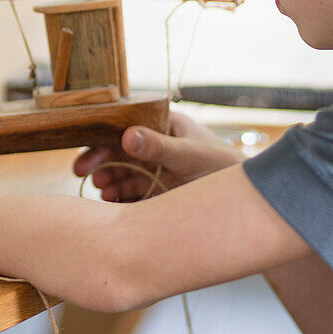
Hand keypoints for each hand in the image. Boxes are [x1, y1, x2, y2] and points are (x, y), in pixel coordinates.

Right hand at [73, 112, 243, 201]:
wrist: (247, 199)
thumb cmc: (222, 165)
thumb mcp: (189, 154)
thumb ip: (159, 146)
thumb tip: (127, 136)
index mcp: (160, 126)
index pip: (122, 130)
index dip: (100, 143)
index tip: (85, 160)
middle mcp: (153, 146)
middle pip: (116, 154)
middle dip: (100, 166)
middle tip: (87, 179)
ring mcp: (153, 169)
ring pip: (121, 176)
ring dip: (109, 184)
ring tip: (104, 196)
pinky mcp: (156, 192)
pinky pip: (131, 196)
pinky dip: (120, 201)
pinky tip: (114, 208)